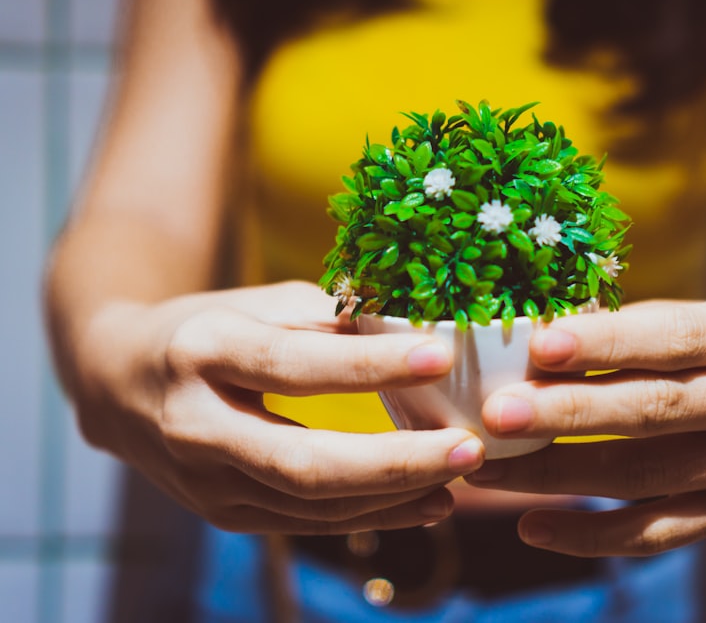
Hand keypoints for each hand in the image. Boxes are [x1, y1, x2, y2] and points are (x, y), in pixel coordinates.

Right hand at [74, 281, 484, 533]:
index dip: (368, 366)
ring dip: (396, 495)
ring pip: (311, 504)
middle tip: (469, 447)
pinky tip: (427, 501)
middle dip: (396, 462)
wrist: (116, 383)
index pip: (294, 367)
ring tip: (462, 474)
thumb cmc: (206, 328)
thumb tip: (414, 331)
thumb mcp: (259, 304)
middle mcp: (195, 425)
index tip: (439, 358)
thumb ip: (328, 320)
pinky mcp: (222, 513)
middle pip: (304, 461)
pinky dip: (372, 516)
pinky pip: (306, 523)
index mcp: (203, 352)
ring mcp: (204, 482)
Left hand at [467, 289, 705, 555]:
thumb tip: (540, 345)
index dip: (607, 343)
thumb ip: (644, 328)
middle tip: (496, 414)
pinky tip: (532, 526)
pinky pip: (657, 534)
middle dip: (568, 414)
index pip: (676, 338)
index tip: (540, 346)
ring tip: (487, 467)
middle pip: (656, 412)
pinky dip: (590, 535)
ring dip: (557, 476)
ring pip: (645, 477)